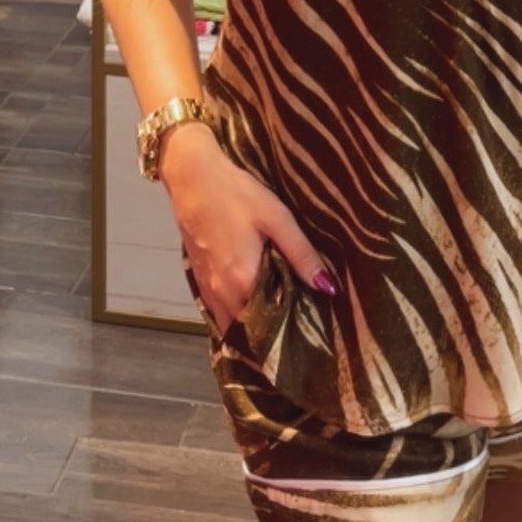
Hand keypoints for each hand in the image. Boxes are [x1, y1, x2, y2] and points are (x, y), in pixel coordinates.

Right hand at [158, 122, 336, 337]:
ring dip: (250, 330)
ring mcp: (206, 288)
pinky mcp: (198, 278)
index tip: (304, 345)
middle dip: (268, 339)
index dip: (283, 340)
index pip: (265, 329)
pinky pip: (218, 311)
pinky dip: (235, 316)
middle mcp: (221, 294)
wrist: (192, 176)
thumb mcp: (277, 219)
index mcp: (243, 283)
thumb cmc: (237, 195)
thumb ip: (302, 255)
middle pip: (246, 332)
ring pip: (230, 324)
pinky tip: (252, 306)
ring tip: (278, 327)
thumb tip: (329, 288)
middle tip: (296, 338)